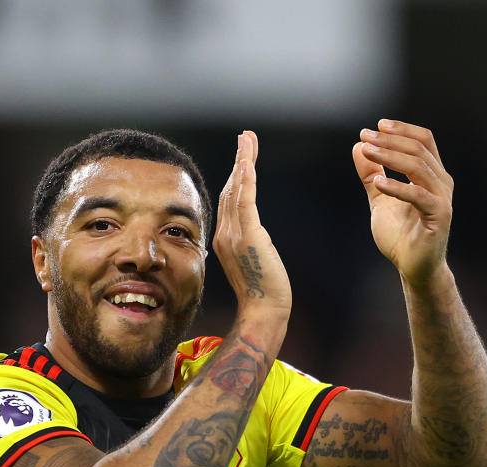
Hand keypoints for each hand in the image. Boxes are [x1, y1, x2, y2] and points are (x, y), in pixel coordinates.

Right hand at [213, 131, 291, 320]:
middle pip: (230, 188)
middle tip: (246, 136)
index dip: (234, 175)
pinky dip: (245, 180)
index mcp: (223, 238)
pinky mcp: (248, 237)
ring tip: (247, 139)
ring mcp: (233, 235)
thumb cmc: (262, 292)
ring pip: (236, 190)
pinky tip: (247, 162)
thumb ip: (245, 245)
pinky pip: (245, 202)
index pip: (228, 199)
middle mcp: (224, 233)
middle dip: (239, 160)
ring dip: (243, 161)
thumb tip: (249, 236)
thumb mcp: (251, 262)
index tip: (242, 156)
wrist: (263, 310)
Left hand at [353, 120, 453, 288]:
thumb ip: (371, 174)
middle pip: (418, 149)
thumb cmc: (400, 235)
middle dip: (390, 140)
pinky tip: (378, 183)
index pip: (423, 141)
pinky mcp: (439, 216)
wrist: (413, 268)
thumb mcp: (380, 199)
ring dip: (390, 156)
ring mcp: (442, 199)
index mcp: (432, 175)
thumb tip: (357, 146)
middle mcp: (441, 183)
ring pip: (419, 166)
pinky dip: (397, 186)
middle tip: (365, 137)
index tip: (375, 127)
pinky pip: (418, 195)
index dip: (401, 130)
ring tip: (367, 152)